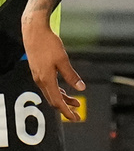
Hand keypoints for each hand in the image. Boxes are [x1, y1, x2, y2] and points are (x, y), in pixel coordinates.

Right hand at [21, 0, 83, 120]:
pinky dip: (58, 91)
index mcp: (46, 80)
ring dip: (63, 99)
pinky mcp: (39, 71)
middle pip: (53, 100)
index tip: (75, 118)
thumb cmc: (48, 44)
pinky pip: (49, 86)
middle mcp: (41, 81)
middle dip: (65, 109)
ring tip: (76, 103)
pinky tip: (65, 91)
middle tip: (77, 116)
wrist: (34, 32)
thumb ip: (71, 75)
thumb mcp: (63, 60)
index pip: (57, 101)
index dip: (66, 111)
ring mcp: (39, 77)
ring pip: (51, 93)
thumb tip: (81, 88)